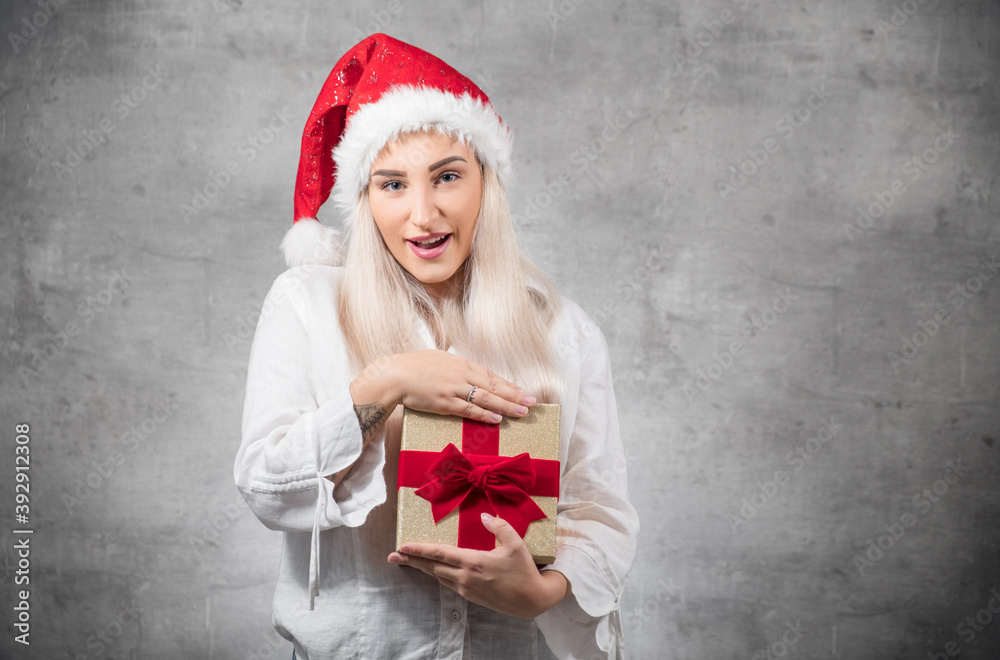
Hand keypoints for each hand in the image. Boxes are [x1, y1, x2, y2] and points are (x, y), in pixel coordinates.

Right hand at [358, 349, 536, 424]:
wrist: (393, 375)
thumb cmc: (413, 366)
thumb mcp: (439, 359)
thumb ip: (455, 367)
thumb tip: (467, 372)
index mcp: (461, 362)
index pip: (491, 375)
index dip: (509, 385)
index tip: (523, 391)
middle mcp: (461, 374)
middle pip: (494, 386)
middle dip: (515, 395)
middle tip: (532, 402)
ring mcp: (454, 389)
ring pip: (486, 398)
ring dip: (506, 406)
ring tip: (522, 412)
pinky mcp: (445, 403)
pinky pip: (469, 409)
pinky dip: (484, 414)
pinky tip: (497, 418)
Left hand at [387, 513, 569, 618]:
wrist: (532, 600)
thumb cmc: (524, 570)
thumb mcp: (515, 543)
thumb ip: (499, 526)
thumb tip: (484, 516)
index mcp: (474, 562)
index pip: (440, 554)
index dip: (419, 550)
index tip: (402, 547)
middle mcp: (465, 577)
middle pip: (432, 567)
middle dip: (411, 561)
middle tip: (392, 557)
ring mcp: (466, 588)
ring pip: (438, 575)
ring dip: (422, 567)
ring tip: (407, 561)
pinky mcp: (470, 596)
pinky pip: (447, 582)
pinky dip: (437, 574)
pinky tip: (433, 569)